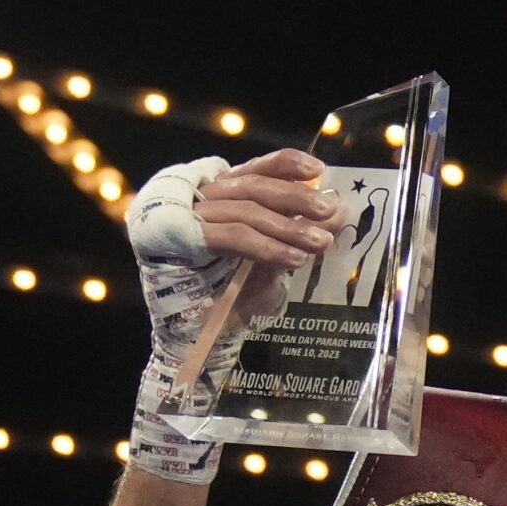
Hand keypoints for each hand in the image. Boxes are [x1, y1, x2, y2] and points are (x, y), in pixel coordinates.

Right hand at [124, 148, 337, 482]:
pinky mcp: (174, 241)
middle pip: (250, 186)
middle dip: (295, 198)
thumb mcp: (271, 264)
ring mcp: (184, 218)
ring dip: (287, 227)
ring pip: (242, 210)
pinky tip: (294, 259)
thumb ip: (292, 239)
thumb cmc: (236, 301)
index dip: (283, 164)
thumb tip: (331, 220)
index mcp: (222, 199)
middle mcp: (199, 201)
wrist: (198, 340)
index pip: (252, 169)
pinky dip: (266, 246)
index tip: (317, 169)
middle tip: (331, 211)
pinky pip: (229, 236)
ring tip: (321, 243)